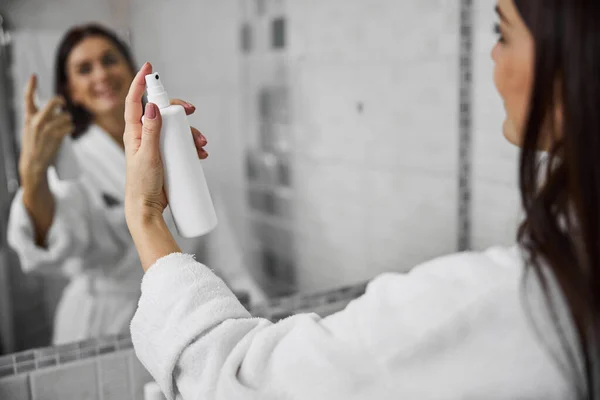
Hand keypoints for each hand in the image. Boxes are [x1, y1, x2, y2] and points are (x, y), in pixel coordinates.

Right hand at [19, 75, 73, 187]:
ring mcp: (46, 129)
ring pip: (65, 115)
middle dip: (60, 101)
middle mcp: (36, 121)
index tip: (34, 75)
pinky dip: (70, 128)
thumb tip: (54, 105)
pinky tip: (65, 132)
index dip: (31, 85)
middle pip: (53, 102)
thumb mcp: (30, 127)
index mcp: (28, 117)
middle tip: (62, 103)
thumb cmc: (34, 143)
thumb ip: (38, 116)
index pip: (27, 98)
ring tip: (64, 124)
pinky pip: (69, 126)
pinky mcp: (56, 137)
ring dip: (68, 119)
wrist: (33, 162)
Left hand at [123, 62, 207, 225]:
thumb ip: (150, 132)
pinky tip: (201, 153)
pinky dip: (192, 146)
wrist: (147, 208)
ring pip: (176, 129)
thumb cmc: (142, 184)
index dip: (140, 82)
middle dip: (180, 111)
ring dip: (191, 132)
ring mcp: (156, 146)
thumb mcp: (147, 156)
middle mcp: (145, 135)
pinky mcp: (167, 157)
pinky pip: (181, 145)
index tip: (149, 67)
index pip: (135, 101)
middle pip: (163, 112)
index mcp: (134, 132)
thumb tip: (153, 106)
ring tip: (202, 145)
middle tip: (192, 112)